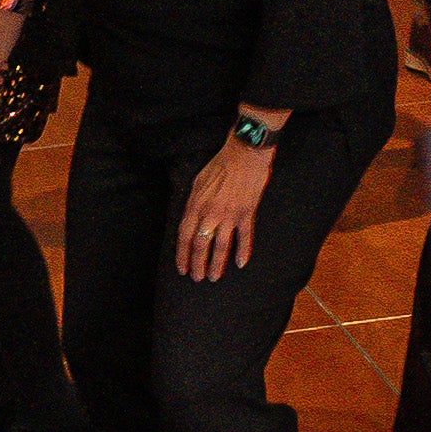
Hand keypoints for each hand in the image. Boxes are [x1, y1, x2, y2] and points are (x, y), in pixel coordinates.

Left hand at [177, 140, 275, 282]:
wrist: (244, 153)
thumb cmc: (220, 165)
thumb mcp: (198, 182)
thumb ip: (194, 204)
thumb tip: (191, 221)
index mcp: (196, 205)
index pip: (185, 237)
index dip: (183, 255)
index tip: (183, 268)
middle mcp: (211, 213)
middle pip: (201, 245)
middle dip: (198, 264)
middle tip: (198, 278)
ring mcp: (230, 214)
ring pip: (221, 246)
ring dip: (217, 264)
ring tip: (215, 277)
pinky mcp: (247, 213)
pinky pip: (244, 236)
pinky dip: (243, 251)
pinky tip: (241, 263)